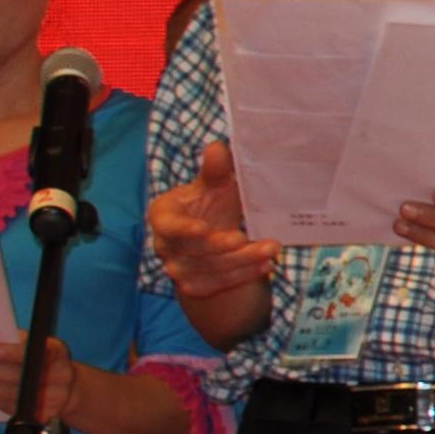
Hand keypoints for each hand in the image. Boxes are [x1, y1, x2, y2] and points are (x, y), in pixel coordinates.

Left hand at [0, 334, 79, 425]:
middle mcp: (61, 376)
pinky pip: (9, 407)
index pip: (36, 351)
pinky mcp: (42, 416)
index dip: (13, 353)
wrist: (65, 388)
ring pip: (11, 394)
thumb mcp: (33, 344)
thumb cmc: (39, 359)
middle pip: (20, 377)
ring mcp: (54, 399)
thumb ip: (14, 341)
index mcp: (56, 352)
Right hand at [148, 143, 280, 299]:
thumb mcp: (215, 185)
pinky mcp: (195, 286)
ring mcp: (178, 268)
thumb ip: (215, 170)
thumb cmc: (210, 204)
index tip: (204, 228)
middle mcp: (165, 245)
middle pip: (195, 249)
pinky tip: (266, 264)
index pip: (168, 225)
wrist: (214, 239)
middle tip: (249, 237)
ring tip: (272, 248)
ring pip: (211, 269)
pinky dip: (244, 274)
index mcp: (163, 216)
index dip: (183, 229)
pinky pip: (219, 283)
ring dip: (243, 260)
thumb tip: (218, 147)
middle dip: (224, 245)